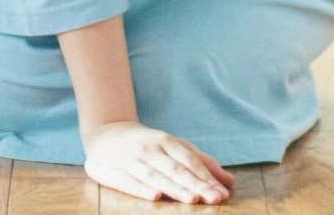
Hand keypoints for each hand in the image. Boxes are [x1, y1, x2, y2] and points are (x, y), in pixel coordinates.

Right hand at [82, 120, 236, 203]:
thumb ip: (200, 162)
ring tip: (192, 199)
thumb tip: (229, 182)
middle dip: (195, 185)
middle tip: (214, 199)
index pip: (189, 161)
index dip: (206, 177)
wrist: (103, 133)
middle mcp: (149, 150)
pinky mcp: (111, 171)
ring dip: (174, 188)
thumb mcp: (173, 146)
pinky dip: (140, 189)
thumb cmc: (146, 144)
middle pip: (175, 169)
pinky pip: (127, 182)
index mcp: (165, 141)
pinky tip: (154, 197)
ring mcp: (130, 160)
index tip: (222, 193)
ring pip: (155, 177)